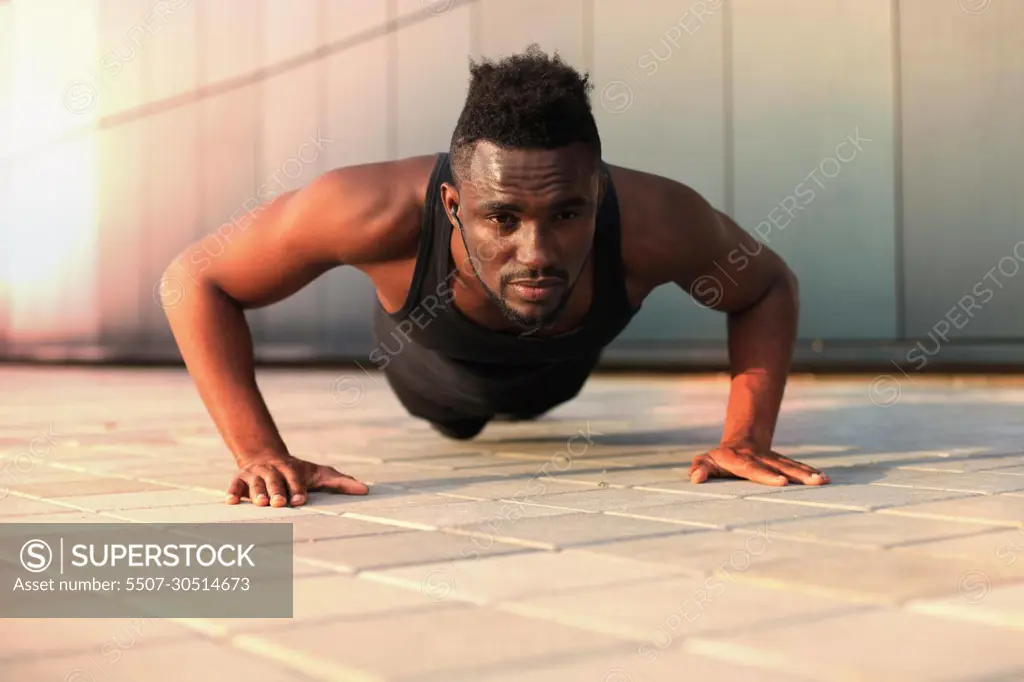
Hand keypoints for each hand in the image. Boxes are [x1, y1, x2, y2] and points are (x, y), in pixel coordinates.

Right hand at [226, 453, 368, 505]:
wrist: (266, 457)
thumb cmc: (298, 473)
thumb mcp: (320, 474)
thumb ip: (341, 482)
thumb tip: (367, 490)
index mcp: (292, 469)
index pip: (296, 480)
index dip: (298, 489)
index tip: (301, 501)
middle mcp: (273, 470)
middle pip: (275, 481)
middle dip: (277, 491)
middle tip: (280, 504)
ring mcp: (255, 474)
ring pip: (255, 484)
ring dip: (257, 493)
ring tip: (260, 504)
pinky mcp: (240, 479)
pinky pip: (234, 486)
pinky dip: (232, 493)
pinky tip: (231, 502)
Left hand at [689, 445, 829, 485]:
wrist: (740, 442)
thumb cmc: (718, 459)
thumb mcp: (705, 461)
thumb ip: (700, 468)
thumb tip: (696, 478)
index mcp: (739, 460)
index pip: (754, 469)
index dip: (767, 476)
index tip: (782, 483)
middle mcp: (759, 458)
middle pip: (779, 467)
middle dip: (797, 475)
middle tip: (813, 482)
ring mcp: (773, 459)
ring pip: (792, 466)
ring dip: (808, 474)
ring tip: (823, 481)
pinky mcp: (782, 461)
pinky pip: (797, 466)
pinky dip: (810, 472)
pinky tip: (825, 479)